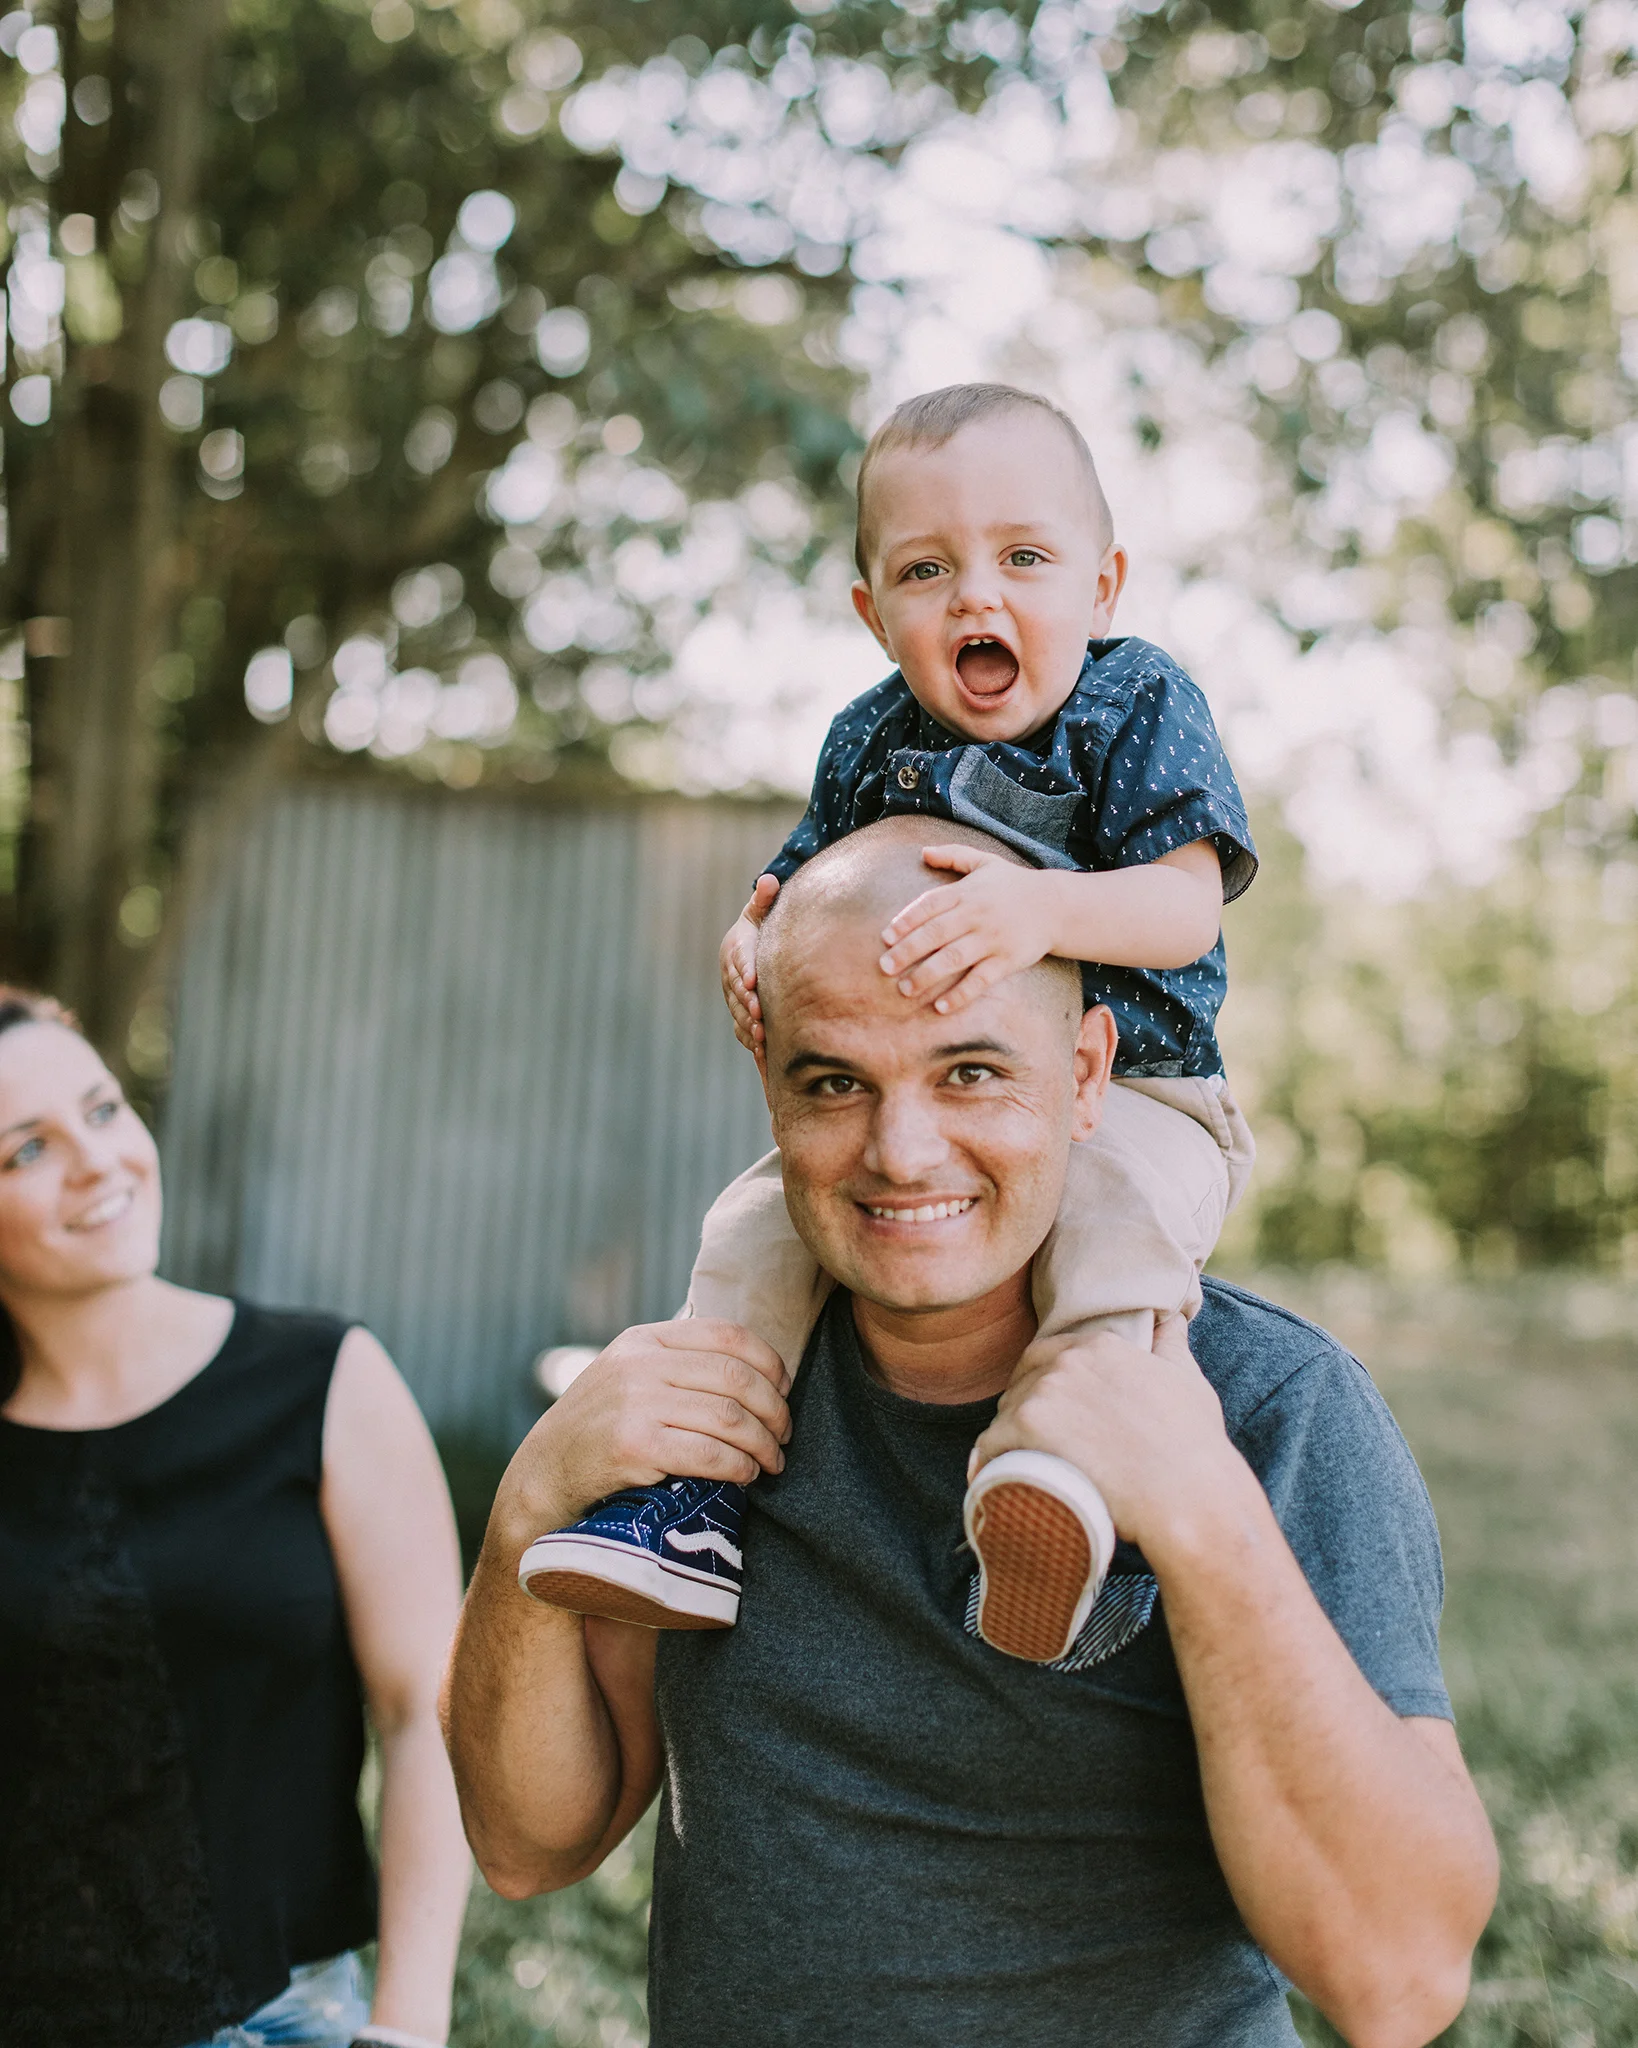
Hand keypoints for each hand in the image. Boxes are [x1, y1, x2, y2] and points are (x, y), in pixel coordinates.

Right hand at [498, 1320, 791, 1538]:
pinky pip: (709, 1453)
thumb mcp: (628, 1379)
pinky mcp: (633, 1445)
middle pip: (735, 1376)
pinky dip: (739, 1467)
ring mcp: (634, 1403)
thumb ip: (675, 1366)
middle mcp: (639, 1363)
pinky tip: (745, 1477)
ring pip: (728, 1416)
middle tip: (784, 1436)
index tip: (783, 1390)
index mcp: (644, 1339)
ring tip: (771, 1462)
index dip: (768, 1362)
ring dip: (763, 1444)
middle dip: (774, 1409)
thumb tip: (753, 1371)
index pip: (726, 1334)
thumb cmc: (597, 1432)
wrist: (541, 1478)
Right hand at [720, 873, 780, 1050]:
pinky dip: (750, 1040)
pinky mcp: (740, 1013)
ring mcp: (733, 996)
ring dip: (748, 1025)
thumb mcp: (761, 910)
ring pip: (738, 1013)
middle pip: (736, 991)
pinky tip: (762, 1052)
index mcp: (736, 948)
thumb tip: (770, 880)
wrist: (752, 947)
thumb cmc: (762, 926)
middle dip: (747, 1005)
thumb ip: (765, 898)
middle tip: (761, 1015)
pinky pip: (741, 1028)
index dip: (745, 971)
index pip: (739, 960)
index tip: (753, 982)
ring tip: (762, 1036)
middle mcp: (731, 974)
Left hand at [878, 844, 1058, 1013]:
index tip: (885, 937)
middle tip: (884, 967)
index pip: (930, 905)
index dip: (906, 920)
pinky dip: (961, 994)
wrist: (1056, 905)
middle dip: (908, 951)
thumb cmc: (1013, 885)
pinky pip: (981, 980)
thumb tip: (922, 852)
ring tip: (905, 989)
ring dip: (927, 975)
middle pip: (936, 933)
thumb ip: (953, 855)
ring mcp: (993, 939)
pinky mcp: (1008, 960)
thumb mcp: (985, 863)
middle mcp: (978, 914)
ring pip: (954, 958)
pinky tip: (941, 1007)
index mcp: (968, 892)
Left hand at [969, 1313, 1248, 1556]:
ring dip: (1008, 1439)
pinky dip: (987, 1461)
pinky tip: (990, 1478)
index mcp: (1101, 1345)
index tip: (1044, 1412)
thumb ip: (1173, 1344)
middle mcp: (1069, 1360)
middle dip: (1025, 1410)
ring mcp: (1046, 1392)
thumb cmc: (1194, 1444)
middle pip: (1025, 1383)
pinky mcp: (1029, 1427)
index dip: (1040, 1382)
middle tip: (1032, 1445)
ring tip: (1016, 1467)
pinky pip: (991, 1442)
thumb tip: (1171, 1318)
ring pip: (1007, 1413)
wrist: (1189, 1495)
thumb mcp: (1186, 1380)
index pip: (1047, 1354)